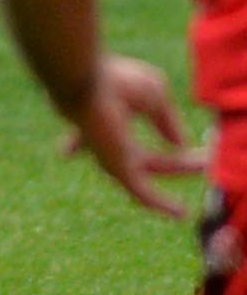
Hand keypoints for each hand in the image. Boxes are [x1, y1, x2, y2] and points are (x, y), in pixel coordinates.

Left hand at [60, 54, 206, 215]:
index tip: (171, 147)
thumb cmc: (112, 81)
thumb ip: (167, 121)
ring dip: (180, 170)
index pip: (124, 140)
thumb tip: (180, 145)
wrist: (87, 84)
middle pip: (146, 160)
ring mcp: (111, 158)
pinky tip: (181, 213)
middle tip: (204, 162)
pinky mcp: (117, 171)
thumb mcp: (153, 95)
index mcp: (108, 121)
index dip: (150, 139)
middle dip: (175, 163)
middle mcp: (106, 143)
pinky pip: (143, 195)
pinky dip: (162, 205)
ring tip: (205, 165)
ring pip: (150, 172)